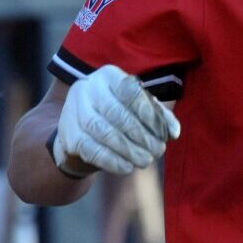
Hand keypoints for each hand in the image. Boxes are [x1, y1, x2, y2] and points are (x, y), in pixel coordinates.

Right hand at [52, 65, 180, 176]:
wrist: (82, 127)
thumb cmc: (119, 113)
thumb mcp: (139, 107)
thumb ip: (158, 116)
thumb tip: (174, 132)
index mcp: (109, 75)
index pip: (131, 92)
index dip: (149, 114)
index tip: (165, 134)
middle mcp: (88, 88)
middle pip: (117, 114)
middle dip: (141, 135)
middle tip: (158, 151)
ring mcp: (74, 110)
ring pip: (103, 132)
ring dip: (128, 150)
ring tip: (146, 161)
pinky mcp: (69, 134)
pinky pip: (90, 149)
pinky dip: (110, 161)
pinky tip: (126, 167)